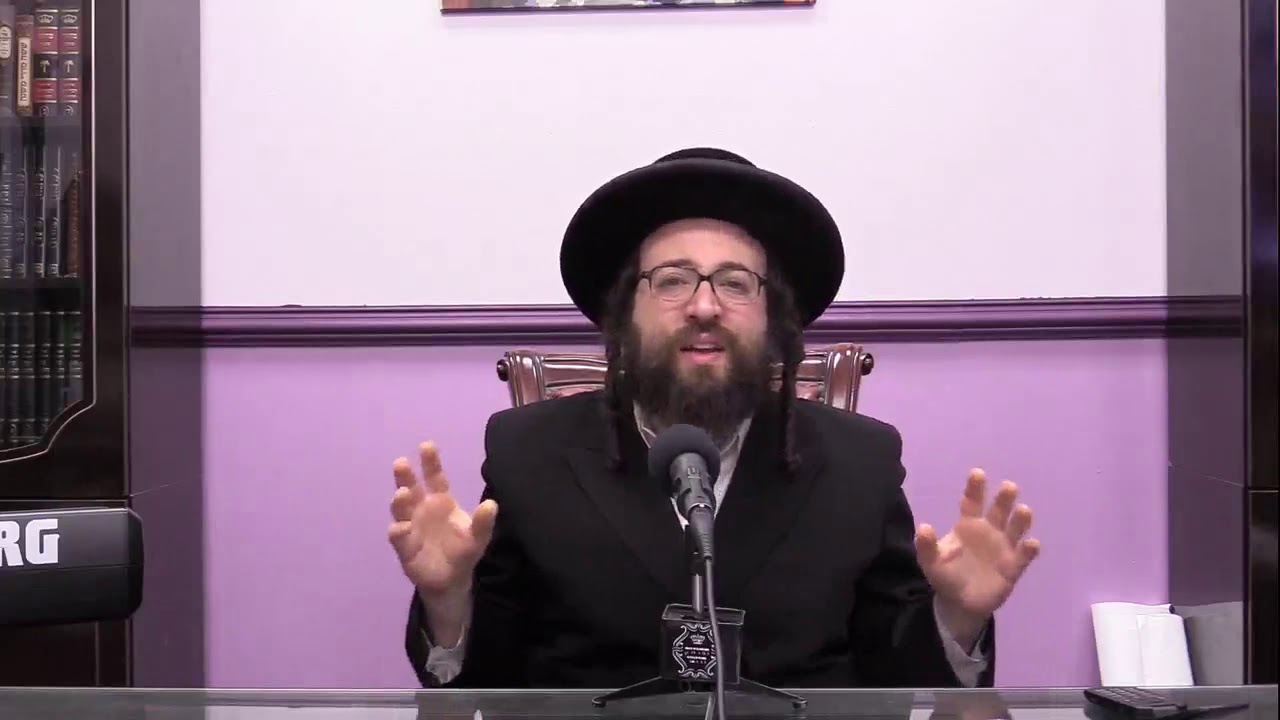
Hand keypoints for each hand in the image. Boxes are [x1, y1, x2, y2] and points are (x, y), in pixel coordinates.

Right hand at [387, 441, 497, 598]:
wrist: (450, 580)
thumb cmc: (463, 551)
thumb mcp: (478, 537)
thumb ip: (483, 522)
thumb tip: (491, 504)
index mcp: (441, 501)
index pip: (434, 477)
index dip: (430, 462)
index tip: (426, 445)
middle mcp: (422, 509)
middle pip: (411, 487)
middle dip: (405, 475)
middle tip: (401, 463)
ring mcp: (410, 525)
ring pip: (400, 509)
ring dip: (400, 500)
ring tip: (403, 493)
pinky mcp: (403, 545)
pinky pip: (398, 535)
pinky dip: (398, 531)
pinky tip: (402, 528)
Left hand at [915, 469, 1039, 633]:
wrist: (960, 603)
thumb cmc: (946, 575)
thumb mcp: (930, 562)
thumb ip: (926, 545)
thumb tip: (923, 527)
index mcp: (968, 525)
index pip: (972, 502)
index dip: (975, 488)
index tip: (978, 473)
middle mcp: (989, 531)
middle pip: (998, 510)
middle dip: (1004, 498)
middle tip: (1009, 486)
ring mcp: (1003, 547)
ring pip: (1015, 529)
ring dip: (1020, 519)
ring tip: (1023, 510)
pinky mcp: (1013, 566)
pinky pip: (1024, 555)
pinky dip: (1029, 549)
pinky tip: (1030, 544)